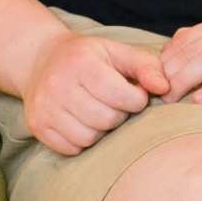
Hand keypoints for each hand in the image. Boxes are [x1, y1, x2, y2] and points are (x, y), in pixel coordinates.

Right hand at [23, 27, 171, 156]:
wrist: (42, 60)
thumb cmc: (89, 57)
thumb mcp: (118, 51)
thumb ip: (146, 67)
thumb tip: (165, 89)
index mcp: (81, 63)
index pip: (119, 95)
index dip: (136, 99)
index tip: (134, 94)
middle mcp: (58, 85)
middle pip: (105, 120)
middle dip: (119, 116)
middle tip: (117, 105)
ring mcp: (44, 107)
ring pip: (88, 138)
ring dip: (101, 130)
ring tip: (100, 112)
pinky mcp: (36, 126)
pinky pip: (70, 148)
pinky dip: (82, 141)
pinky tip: (84, 122)